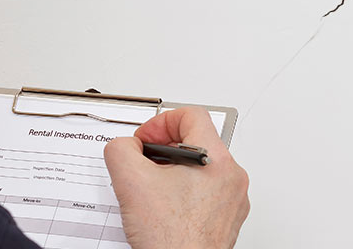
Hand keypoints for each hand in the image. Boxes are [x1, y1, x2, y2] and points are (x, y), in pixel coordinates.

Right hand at [104, 107, 249, 248]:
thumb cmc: (170, 240)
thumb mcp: (130, 181)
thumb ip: (121, 149)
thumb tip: (126, 146)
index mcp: (216, 159)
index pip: (191, 115)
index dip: (161, 122)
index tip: (145, 139)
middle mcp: (230, 177)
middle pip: (196, 141)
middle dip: (163, 149)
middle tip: (143, 164)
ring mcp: (231, 199)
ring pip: (200, 168)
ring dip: (173, 171)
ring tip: (152, 189)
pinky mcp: (226, 218)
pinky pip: (205, 192)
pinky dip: (183, 193)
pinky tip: (164, 208)